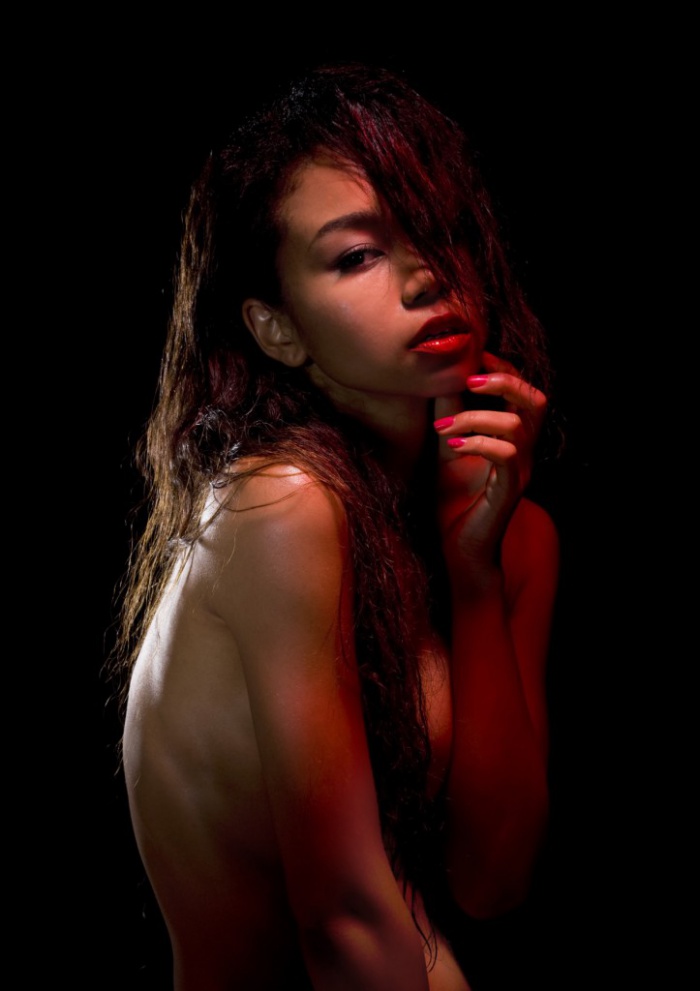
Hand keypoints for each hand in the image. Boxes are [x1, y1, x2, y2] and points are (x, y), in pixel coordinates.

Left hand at [433, 352, 546, 576]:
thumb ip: (449, 416)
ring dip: (476, 417)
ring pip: (518, 425)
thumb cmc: (454, 503)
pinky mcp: (509, 491)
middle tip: (470, 379)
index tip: (473, 359)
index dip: (504, 368)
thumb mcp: (447, 449)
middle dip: (505, 380)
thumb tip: (439, 378)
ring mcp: (519, 472)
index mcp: (512, 439)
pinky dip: (479, 443)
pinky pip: (506, 455)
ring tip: (445, 429)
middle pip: (536, 400)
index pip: (522, 391)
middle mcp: (523, 452)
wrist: (459, 551)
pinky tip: (454, 447)